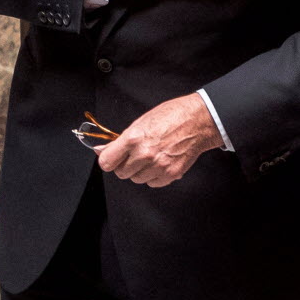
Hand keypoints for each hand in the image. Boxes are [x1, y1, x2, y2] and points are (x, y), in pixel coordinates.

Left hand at [97, 93, 221, 187]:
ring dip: (139, 171)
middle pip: (121, 173)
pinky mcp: (170, 174)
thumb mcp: (140, 122)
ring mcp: (158, 166)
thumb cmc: (171, 116)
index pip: (107, 162)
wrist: (197, 121)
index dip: (107, 160)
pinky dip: (153, 176)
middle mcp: (144, 154)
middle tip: (133, 155)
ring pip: (136, 179)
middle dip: (124, 165)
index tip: (110, 158)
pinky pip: (152, 183)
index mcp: (133, 139)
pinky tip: (159, 162)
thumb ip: (120, 140)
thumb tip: (102, 149)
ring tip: (149, 157)